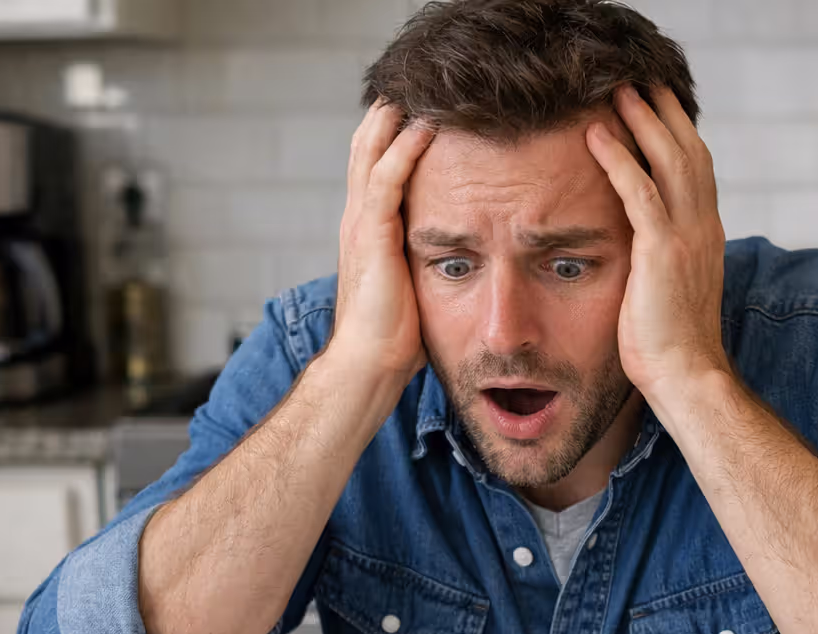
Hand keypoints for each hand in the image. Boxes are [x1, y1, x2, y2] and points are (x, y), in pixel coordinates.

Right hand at [328, 100, 434, 383]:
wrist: (369, 365)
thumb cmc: (393, 339)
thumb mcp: (410, 290)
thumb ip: (425, 266)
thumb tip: (459, 264)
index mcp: (366, 233)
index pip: (373, 170)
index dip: (389, 138)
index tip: (416, 111)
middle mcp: (358, 222)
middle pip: (366, 150)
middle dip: (387, 116)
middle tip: (412, 84)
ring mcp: (362, 226)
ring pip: (372, 154)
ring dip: (394, 119)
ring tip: (418, 89)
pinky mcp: (373, 237)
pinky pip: (386, 180)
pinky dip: (403, 150)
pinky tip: (423, 127)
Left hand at [585, 85, 730, 402]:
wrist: (688, 378)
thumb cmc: (671, 347)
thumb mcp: (670, 292)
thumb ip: (662, 262)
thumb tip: (642, 253)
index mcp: (706, 236)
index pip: (697, 170)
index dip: (679, 135)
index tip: (660, 107)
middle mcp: (703, 228)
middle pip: (689, 151)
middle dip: (665, 113)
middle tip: (641, 81)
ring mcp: (686, 238)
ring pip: (669, 161)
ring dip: (643, 122)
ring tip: (618, 91)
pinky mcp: (662, 252)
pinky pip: (638, 191)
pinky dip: (618, 159)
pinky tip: (596, 136)